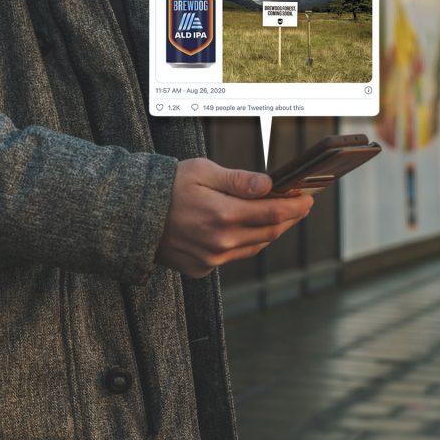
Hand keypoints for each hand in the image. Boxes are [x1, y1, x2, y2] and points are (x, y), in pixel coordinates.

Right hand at [155, 158, 313, 277]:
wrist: (131, 216)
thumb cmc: (167, 187)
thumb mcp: (202, 170)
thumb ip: (238, 180)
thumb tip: (268, 185)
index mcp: (222, 214)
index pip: (274, 213)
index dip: (297, 206)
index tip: (308, 198)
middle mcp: (220, 241)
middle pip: (270, 231)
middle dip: (290, 217)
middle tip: (300, 205)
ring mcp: (211, 259)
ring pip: (255, 245)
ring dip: (270, 230)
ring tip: (278, 214)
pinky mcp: (202, 268)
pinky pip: (234, 256)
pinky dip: (245, 241)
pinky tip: (244, 227)